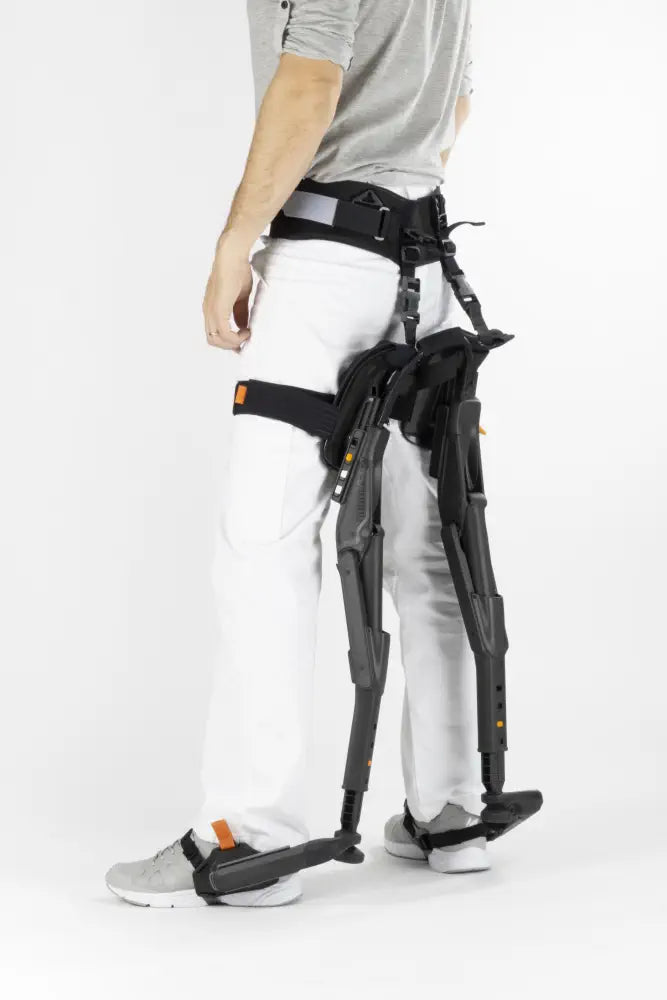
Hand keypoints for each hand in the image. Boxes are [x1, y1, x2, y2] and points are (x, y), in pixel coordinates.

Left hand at [203, 235, 252, 351]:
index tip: (242, 341)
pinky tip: (246, 331)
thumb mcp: (240, 297)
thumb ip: (240, 312)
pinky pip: (224, 333)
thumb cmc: (236, 271)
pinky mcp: (218, 309)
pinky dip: (235, 337)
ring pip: (216, 340)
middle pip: (212, 340)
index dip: (227, 341)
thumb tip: (243, 326)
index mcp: (211, 308)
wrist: (232, 257)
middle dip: (229, 345)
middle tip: (245, 342)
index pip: (213, 333)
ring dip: (232, 343)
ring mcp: (211, 311)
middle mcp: (208, 311)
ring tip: (247, 334)